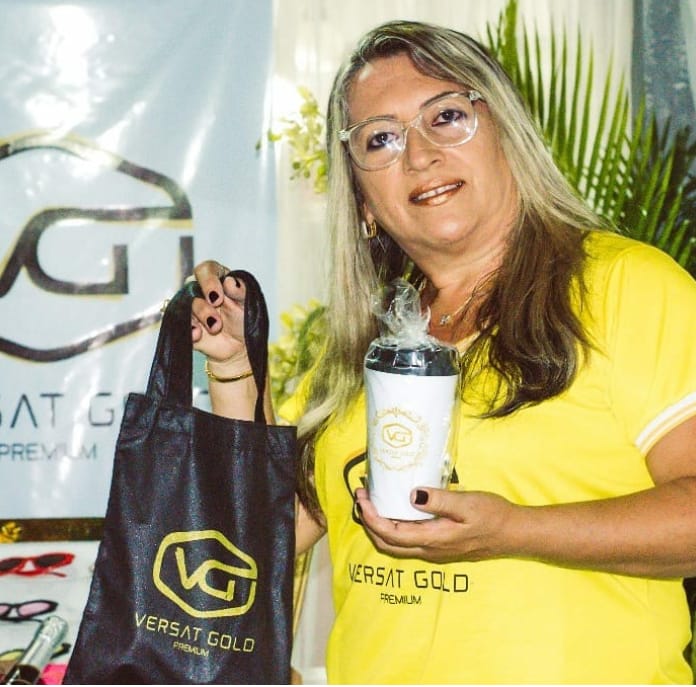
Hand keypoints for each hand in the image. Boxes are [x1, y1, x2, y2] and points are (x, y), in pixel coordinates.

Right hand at [190, 260, 248, 372]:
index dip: (209, 281)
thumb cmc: (244, 319)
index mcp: (216, 279)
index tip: (218, 297)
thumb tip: (230, 281)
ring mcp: (190, 308)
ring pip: (186, 306)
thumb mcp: (248, 303)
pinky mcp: (185, 325)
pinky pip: (180, 324)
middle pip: (191, 286)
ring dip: (202, 315)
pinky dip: (189, 329)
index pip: (206, 270)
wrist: (240, 344)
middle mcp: (199, 290)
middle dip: (204, 300)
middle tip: (215, 309)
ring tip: (216, 328)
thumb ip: (241, 290)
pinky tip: (197, 334)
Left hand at [354, 486, 517, 562]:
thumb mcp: (467, 503)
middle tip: (362, 497)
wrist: (513, 534)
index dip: (371, 517)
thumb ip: (439, 500)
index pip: (390, 533)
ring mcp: (434, 552)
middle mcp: (429, 551)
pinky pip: (407, 542)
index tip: (362, 497)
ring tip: (373, 502)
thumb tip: (411, 495)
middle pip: (386, 544)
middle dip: (369, 522)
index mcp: (432, 540)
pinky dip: (394, 528)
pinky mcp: (439, 547)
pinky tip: (396, 510)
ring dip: (379, 526)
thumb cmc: (492, 515)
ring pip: (396, 546)